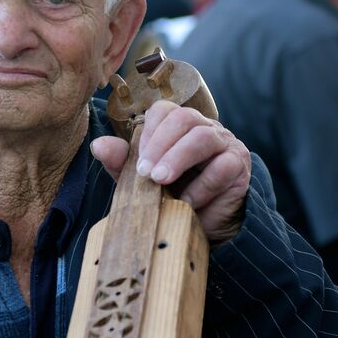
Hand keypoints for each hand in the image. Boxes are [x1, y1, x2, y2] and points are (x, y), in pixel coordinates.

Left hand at [90, 100, 251, 243]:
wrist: (203, 227)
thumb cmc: (173, 196)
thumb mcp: (142, 181)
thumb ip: (122, 162)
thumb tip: (98, 145)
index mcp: (180, 126)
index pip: (164, 110)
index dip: (148, 132)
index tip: (137, 161)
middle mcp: (204, 128)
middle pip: (184, 118)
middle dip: (160, 144)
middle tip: (145, 172)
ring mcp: (225, 144)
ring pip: (202, 137)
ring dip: (177, 158)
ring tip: (160, 181)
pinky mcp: (239, 166)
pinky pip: (221, 167)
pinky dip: (200, 186)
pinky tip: (186, 202)